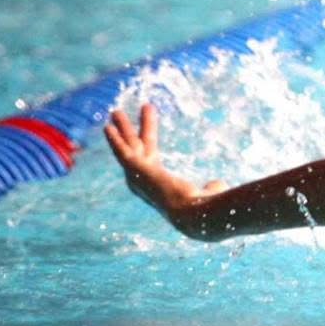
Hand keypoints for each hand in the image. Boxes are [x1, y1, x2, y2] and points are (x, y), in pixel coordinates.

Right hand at [102, 105, 225, 235]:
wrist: (192, 213)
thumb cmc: (204, 207)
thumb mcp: (210, 192)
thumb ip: (211, 187)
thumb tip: (216, 184)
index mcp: (158, 183)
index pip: (150, 155)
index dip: (147, 137)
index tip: (145, 129)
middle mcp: (143, 181)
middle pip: (137, 147)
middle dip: (129, 130)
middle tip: (120, 115)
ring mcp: (137, 175)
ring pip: (129, 145)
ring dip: (122, 128)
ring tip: (116, 112)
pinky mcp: (134, 169)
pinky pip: (121, 151)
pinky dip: (114, 140)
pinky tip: (108, 127)